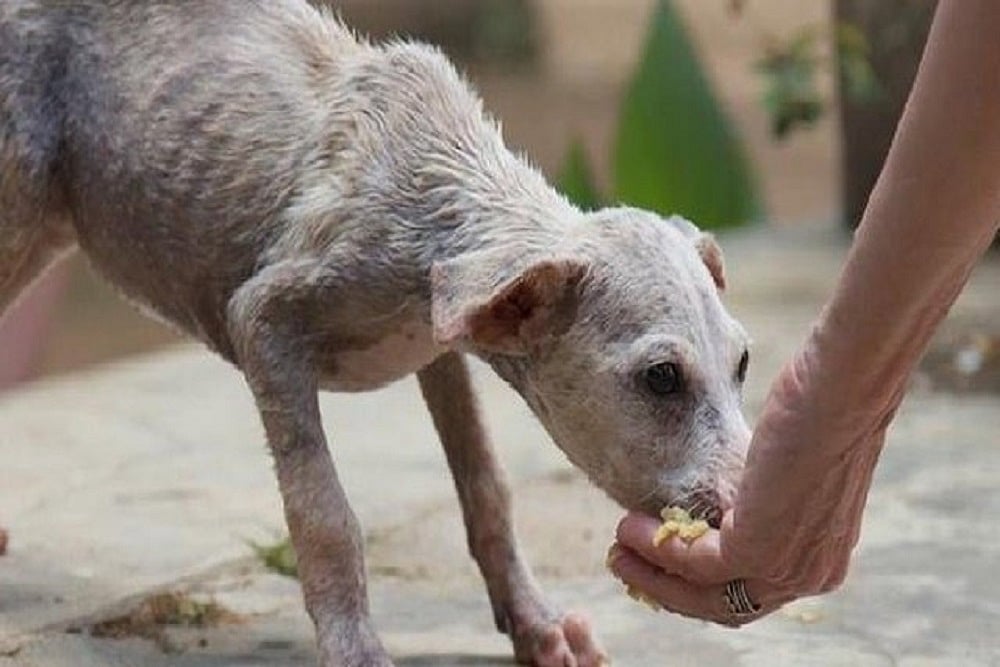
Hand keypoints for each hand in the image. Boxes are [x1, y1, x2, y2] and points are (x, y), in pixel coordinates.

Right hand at [607, 352, 893, 625]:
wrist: (839, 396)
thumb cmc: (821, 416)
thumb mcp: (788, 475)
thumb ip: (762, 503)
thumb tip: (721, 508)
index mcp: (821, 560)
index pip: (749, 595)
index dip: (697, 586)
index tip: (658, 565)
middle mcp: (809, 576)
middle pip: (724, 606)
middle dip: (666, 589)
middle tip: (626, 563)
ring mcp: (786, 569)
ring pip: (704, 592)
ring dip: (652, 572)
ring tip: (619, 544)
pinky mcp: (760, 551)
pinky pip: (695, 562)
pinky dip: (657, 549)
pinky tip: (632, 527)